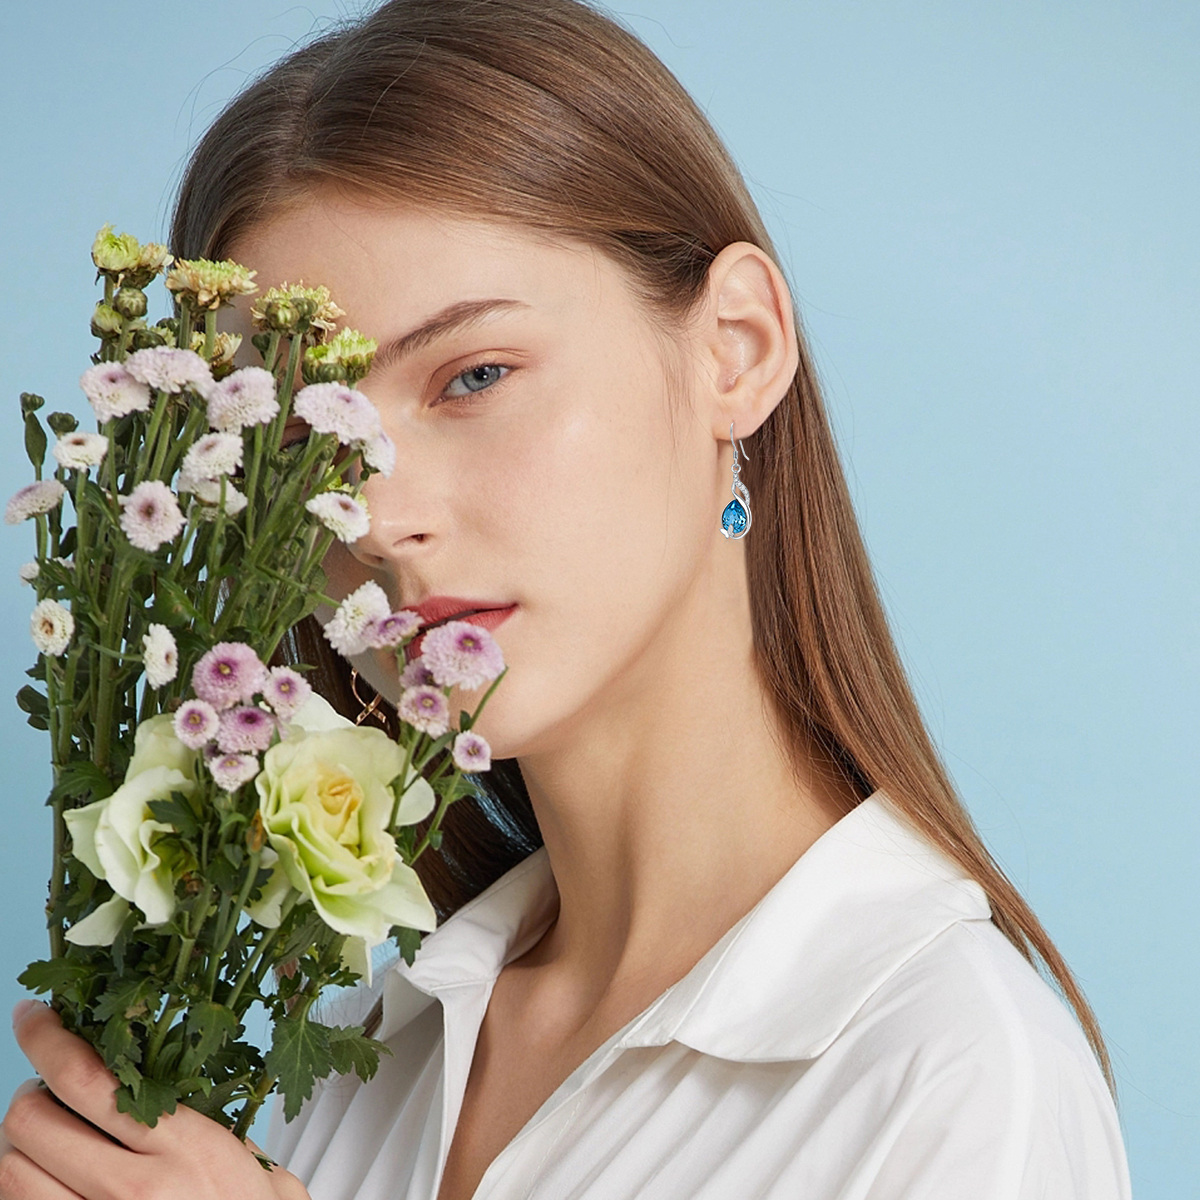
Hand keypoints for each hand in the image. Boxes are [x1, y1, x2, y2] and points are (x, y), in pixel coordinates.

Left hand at [0, 1000, 309, 1199]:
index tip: (34, 1016)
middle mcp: (132, 1189)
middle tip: (45, 1094)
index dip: (47, 1038)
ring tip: (39, 1141)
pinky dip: (16, 1191)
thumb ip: (209, 1123)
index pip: (89, 1077)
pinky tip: (39, 1182)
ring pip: (8, 1173)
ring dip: (14, 1148)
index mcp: (183, 1147)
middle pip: (31, 1121)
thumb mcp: (256, 1166)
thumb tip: (167, 1070)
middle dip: (27, 1097)